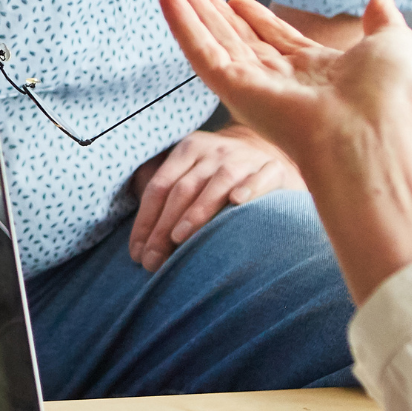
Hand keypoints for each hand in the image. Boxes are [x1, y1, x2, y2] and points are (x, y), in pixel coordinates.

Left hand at [125, 125, 303, 271]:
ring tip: (179, 237)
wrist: (268, 154)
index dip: (146, 221)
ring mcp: (245, 158)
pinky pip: (261, 178)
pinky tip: (238, 202)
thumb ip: (164, 197)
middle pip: (183, 189)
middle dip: (164, 227)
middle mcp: (214, 151)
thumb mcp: (190, 174)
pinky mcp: (273, 168)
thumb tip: (139, 243)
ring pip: (218, 183)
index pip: (159, 187)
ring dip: (198, 211)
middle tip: (153, 260)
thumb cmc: (217, 177)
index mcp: (188, 150)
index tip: (137, 254)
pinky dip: (249, 189)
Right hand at [160, 0, 411, 300]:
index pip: (278, 41)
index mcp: (317, 73)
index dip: (256, 19)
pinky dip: (185, 29)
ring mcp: (256, 89)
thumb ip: (384, 20)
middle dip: (216, 17)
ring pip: (217, 46)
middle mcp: (282, 83)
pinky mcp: (236, 93)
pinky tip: (170, 3)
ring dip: (193, 17)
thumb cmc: (388, 101)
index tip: (236, 0)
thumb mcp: (394, 45)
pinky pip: (203, 56)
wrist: (370, 137)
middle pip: (241, 42)